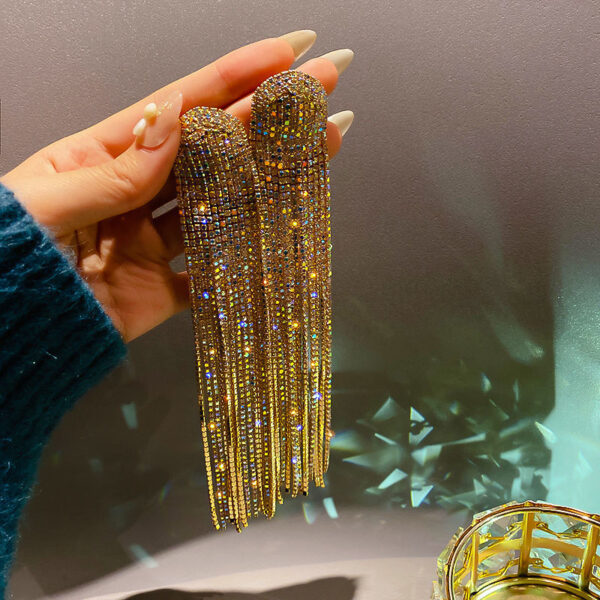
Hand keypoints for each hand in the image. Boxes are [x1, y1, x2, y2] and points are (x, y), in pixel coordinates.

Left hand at [0, 31, 353, 342]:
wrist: (8, 335)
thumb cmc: (8, 258)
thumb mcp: (45, 203)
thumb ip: (112, 171)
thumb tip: (174, 122)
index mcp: (105, 157)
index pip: (181, 107)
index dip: (235, 77)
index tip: (289, 53)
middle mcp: (140, 193)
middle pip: (217, 148)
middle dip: (272, 115)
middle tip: (326, 88)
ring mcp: (158, 242)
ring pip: (227, 204)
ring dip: (275, 177)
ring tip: (323, 145)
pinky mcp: (167, 289)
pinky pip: (216, 274)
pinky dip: (251, 262)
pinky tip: (291, 233)